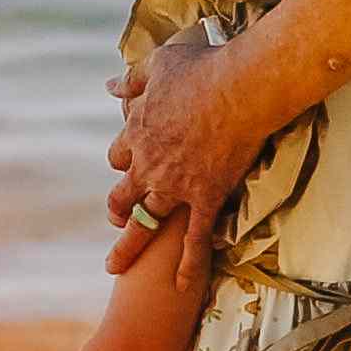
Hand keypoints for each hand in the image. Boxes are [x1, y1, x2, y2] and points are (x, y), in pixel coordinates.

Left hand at [107, 30, 258, 272]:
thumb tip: (109, 87)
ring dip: (129, 246)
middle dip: (117, 209)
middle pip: (122, 196)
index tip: (128, 164)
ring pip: (145, 224)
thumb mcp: (159, 64)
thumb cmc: (202, 67)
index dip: (122, 161)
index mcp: (137, 133)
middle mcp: (149, 165)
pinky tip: (180, 286)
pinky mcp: (205, 198)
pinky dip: (186, 264)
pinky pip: (192, 239)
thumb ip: (134, 80)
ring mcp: (176, 186)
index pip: (118, 155)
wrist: (241, 87)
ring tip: (117, 264)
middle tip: (116, 219)